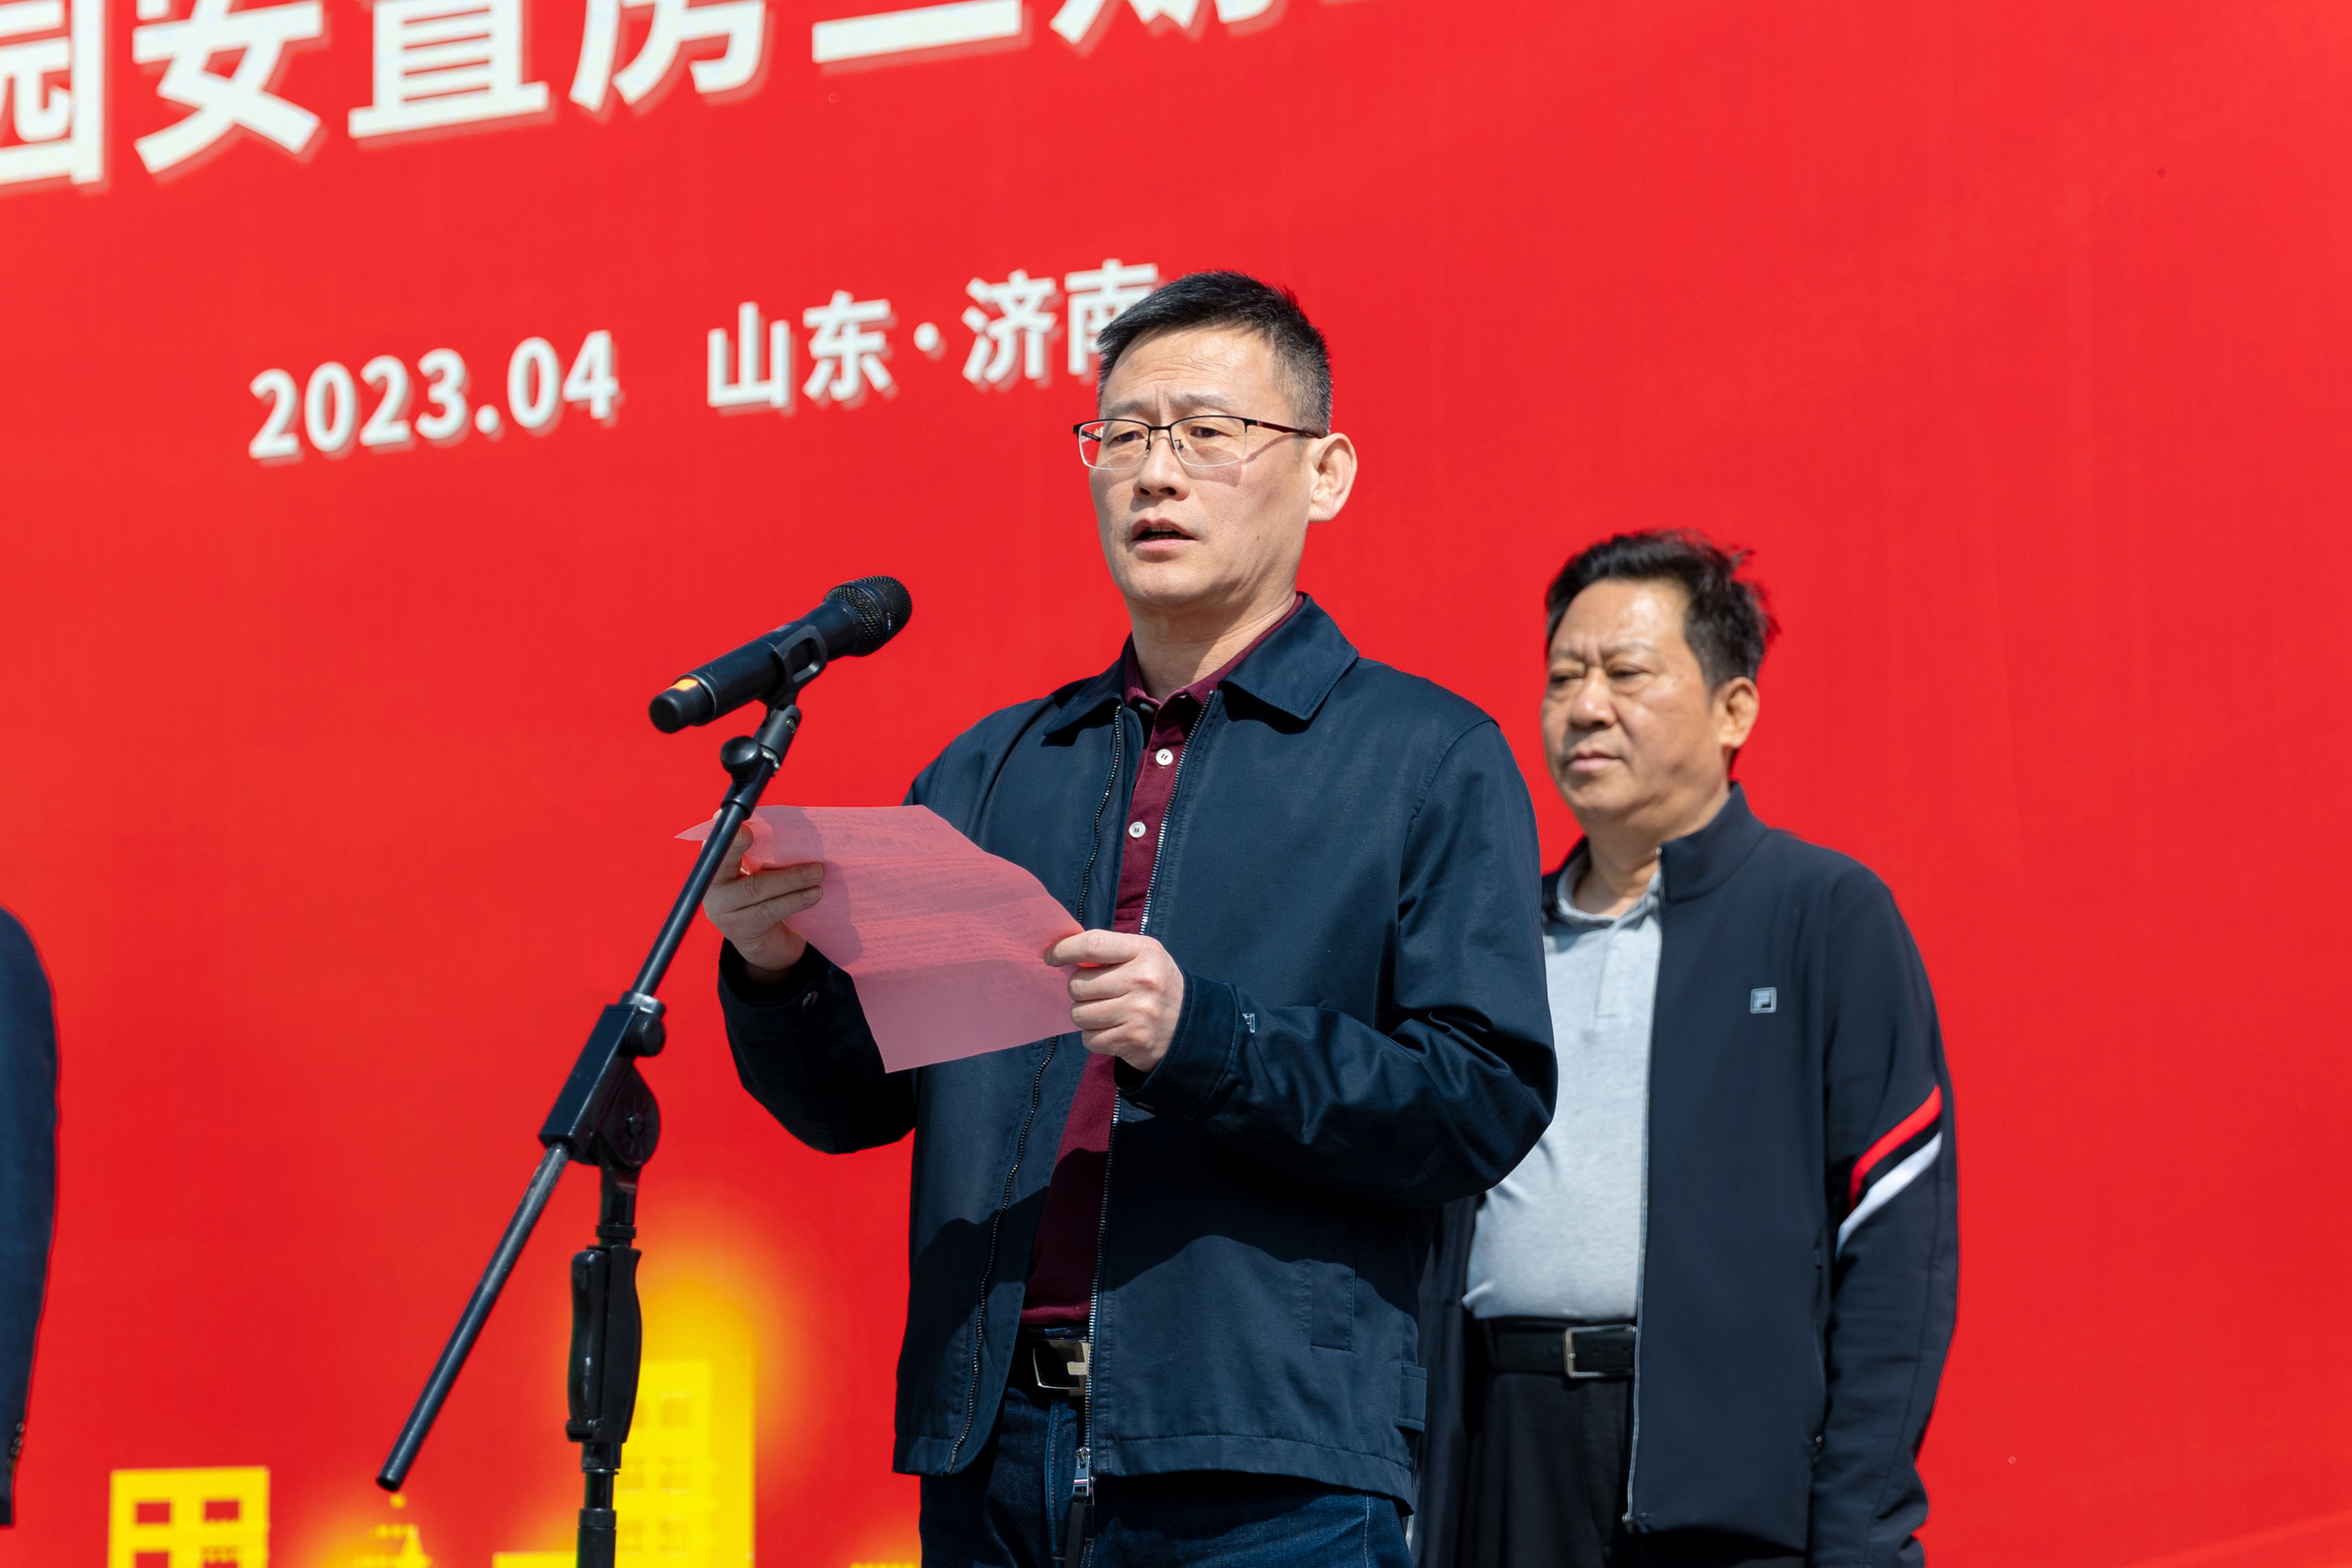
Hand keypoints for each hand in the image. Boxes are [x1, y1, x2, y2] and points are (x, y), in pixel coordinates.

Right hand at [701, 823, 823, 981]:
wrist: (762, 941)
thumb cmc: (764, 894)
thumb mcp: (758, 870)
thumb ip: (763, 851)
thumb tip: (795, 827)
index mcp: (713, 862)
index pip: (717, 841)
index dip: (727, 832)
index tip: (743, 824)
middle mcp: (711, 885)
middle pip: (730, 863)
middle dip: (760, 850)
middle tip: (780, 839)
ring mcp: (723, 910)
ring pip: (756, 888)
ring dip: (791, 879)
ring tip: (818, 872)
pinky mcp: (741, 929)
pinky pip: (769, 911)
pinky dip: (795, 900)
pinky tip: (815, 893)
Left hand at [1046, 929, 1184, 1073]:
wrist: (1190, 1027)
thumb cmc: (1155, 985)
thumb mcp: (1143, 957)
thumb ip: (1108, 951)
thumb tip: (1060, 951)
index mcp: (1145, 952)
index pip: (1093, 944)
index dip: (1064, 950)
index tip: (1050, 956)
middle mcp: (1143, 980)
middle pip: (1079, 984)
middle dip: (1078, 990)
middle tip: (1094, 993)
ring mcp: (1138, 1012)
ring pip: (1079, 1013)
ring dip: (1085, 1015)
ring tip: (1105, 1012)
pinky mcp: (1132, 1040)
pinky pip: (1088, 1038)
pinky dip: (1094, 1036)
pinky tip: (1112, 1030)